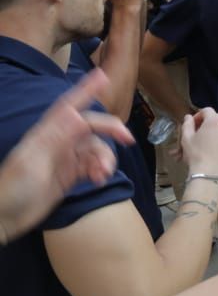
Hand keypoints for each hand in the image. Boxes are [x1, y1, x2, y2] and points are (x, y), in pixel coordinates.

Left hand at [0, 69, 134, 239]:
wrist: (3, 219)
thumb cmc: (12, 189)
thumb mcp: (33, 163)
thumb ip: (56, 139)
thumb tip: (76, 114)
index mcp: (46, 134)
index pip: (68, 107)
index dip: (85, 90)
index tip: (103, 76)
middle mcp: (58, 142)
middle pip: (90, 127)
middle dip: (110, 130)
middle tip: (127, 139)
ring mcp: (64, 158)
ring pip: (95, 148)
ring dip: (105, 158)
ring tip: (103, 174)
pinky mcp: (69, 175)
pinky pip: (92, 166)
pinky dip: (100, 170)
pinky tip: (99, 180)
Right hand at [179, 108, 217, 180]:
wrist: (210, 175)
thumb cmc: (196, 155)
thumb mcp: (186, 139)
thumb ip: (187, 124)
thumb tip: (188, 117)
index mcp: (215, 121)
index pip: (207, 110)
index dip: (198, 116)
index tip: (192, 125)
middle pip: (217, 120)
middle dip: (207, 125)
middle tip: (197, 136)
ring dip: (215, 135)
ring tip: (205, 146)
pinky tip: (215, 154)